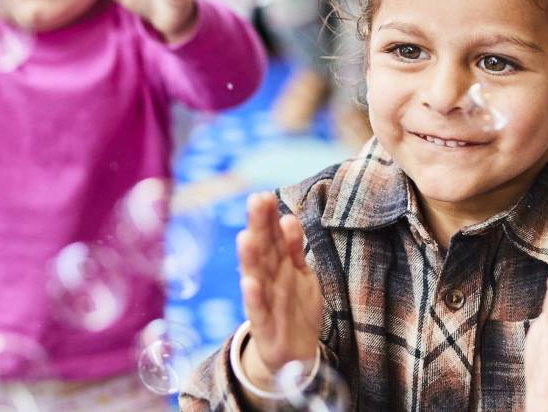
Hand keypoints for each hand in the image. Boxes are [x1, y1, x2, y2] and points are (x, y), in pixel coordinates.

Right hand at [236, 193, 322, 389]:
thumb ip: (294, 248)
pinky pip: (258, 310)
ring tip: (246, 237)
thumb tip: (288, 217)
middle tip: (256, 201)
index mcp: (277, 266)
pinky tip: (249, 282)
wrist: (296, 352)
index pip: (272, 237)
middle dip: (259, 227)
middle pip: (263, 251)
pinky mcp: (265, 326)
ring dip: (250, 258)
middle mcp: (267, 280)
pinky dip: (253, 297)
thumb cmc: (294, 307)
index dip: (268, 218)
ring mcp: (264, 302)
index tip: (265, 195)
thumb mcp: (300, 274)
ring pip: (256, 277)